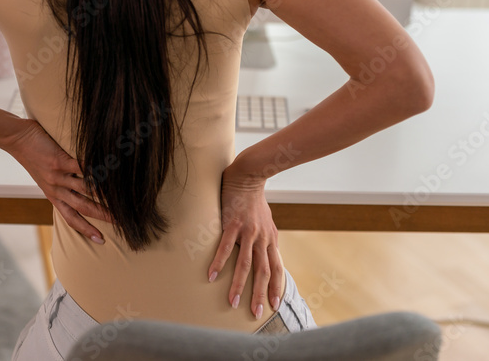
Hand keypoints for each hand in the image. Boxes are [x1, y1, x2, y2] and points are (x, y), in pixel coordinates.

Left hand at [6, 119, 112, 243]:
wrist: (17, 139)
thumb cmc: (34, 156)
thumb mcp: (45, 178)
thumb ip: (61, 185)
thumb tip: (82, 188)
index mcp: (53, 196)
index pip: (71, 218)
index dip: (86, 230)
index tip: (101, 240)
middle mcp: (55, 190)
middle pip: (82, 207)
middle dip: (102, 216)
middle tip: (120, 222)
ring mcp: (57, 176)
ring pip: (84, 189)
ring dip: (103, 193)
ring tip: (120, 197)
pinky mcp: (57, 161)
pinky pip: (79, 167)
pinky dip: (94, 169)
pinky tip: (107, 169)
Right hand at [208, 164, 283, 319]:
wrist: (248, 176)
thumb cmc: (254, 201)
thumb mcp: (267, 222)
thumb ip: (266, 239)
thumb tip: (266, 254)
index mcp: (271, 240)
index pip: (276, 268)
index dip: (277, 287)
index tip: (274, 305)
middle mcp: (262, 238)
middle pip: (263, 272)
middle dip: (260, 294)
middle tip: (256, 312)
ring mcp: (248, 232)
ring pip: (245, 264)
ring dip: (239, 285)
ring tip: (232, 302)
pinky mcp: (233, 224)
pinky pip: (225, 247)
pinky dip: (219, 263)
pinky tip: (211, 275)